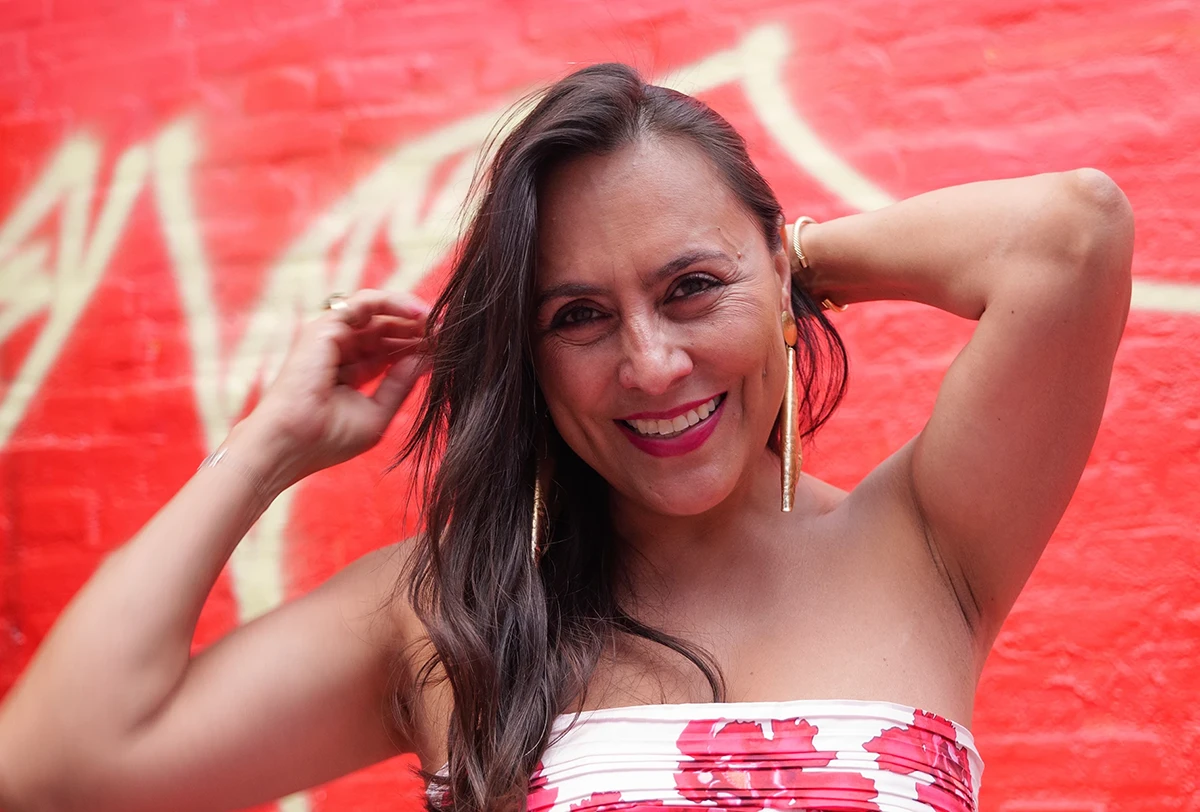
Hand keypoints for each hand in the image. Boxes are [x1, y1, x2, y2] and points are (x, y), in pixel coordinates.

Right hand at [235, 289, 430, 486]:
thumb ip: (400, 384)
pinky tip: (421, 314)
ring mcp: (331, 337)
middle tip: (452, 330)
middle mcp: (341, 350)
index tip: (449, 347)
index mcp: (352, 372)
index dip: (419, 346)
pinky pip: (365, 303)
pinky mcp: (325, 327)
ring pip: (379, 312)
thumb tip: (427, 358)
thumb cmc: (326, 438)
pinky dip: (394, 303)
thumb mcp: (377, 413)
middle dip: (420, 328)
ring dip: (412, 313)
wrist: (289, 444)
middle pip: (388, 329)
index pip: (391, 350)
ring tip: (441, 321)